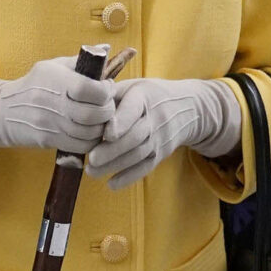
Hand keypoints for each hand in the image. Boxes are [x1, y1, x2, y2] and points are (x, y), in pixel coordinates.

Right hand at [0, 54, 116, 155]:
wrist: (4, 111)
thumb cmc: (35, 84)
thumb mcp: (52, 66)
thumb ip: (80, 61)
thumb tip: (106, 48)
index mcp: (55, 80)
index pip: (89, 89)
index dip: (106, 90)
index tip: (107, 87)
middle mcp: (52, 103)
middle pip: (93, 114)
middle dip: (108, 110)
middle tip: (107, 105)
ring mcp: (51, 124)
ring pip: (90, 133)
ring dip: (102, 126)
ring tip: (100, 118)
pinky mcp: (51, 140)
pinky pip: (82, 146)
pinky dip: (92, 140)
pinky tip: (90, 130)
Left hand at [87, 77, 240, 187]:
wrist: (188, 108)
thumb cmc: (148, 95)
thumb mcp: (133, 86)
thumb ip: (110, 95)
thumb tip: (82, 102)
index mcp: (144, 96)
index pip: (133, 109)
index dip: (121, 122)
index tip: (106, 134)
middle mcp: (155, 118)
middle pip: (135, 136)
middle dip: (112, 150)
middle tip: (91, 159)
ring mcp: (160, 137)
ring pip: (138, 154)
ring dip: (115, 165)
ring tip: (91, 171)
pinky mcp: (162, 153)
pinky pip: (146, 167)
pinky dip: (129, 177)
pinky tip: (111, 184)